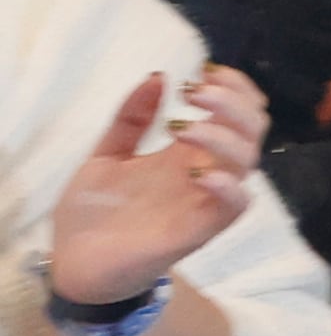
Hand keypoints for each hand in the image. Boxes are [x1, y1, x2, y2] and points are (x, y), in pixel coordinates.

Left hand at [47, 68, 265, 305]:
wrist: (72, 265)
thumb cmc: (92, 214)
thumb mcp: (106, 155)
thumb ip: (131, 119)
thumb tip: (159, 75)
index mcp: (187, 154)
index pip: (237, 112)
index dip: (234, 86)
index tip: (204, 71)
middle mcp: (205, 172)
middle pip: (252, 128)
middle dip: (234, 101)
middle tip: (196, 92)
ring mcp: (204, 201)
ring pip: (248, 160)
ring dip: (224, 135)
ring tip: (182, 127)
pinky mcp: (197, 230)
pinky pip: (234, 206)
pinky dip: (227, 185)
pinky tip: (198, 172)